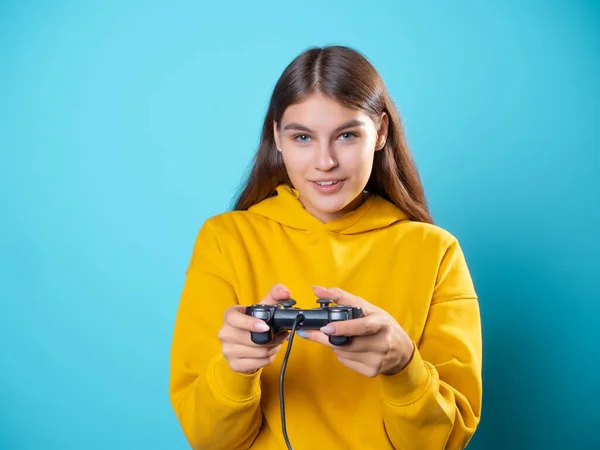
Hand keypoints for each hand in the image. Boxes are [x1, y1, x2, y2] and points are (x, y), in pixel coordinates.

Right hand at [218, 283, 290, 373]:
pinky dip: (268, 359)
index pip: (233, 318)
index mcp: (230, 316)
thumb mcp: (264, 307)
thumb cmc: (255, 322)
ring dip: (272, 349)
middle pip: (250, 340)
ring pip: (257, 353)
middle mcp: (224, 333)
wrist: (245, 344)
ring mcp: (227, 350)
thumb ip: (275, 295)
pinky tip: (269, 353)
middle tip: (281, 336)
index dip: (249, 323)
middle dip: (272, 339)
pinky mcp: (233, 364)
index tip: (265, 327)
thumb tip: (285, 292)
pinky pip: (257, 364)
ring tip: (276, 343)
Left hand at [300, 286, 414, 377]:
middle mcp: (382, 343)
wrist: (402, 351)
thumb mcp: (367, 308)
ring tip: (336, 337)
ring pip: (343, 353)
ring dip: (333, 345)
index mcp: (381, 323)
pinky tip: (347, 348)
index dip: (343, 328)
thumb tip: (316, 289)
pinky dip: (341, 354)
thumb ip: (341, 297)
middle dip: (325, 338)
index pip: (361, 326)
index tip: (326, 328)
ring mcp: (377, 360)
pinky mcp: (372, 372)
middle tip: (308, 332)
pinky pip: (346, 362)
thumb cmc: (382, 326)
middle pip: (347, 343)